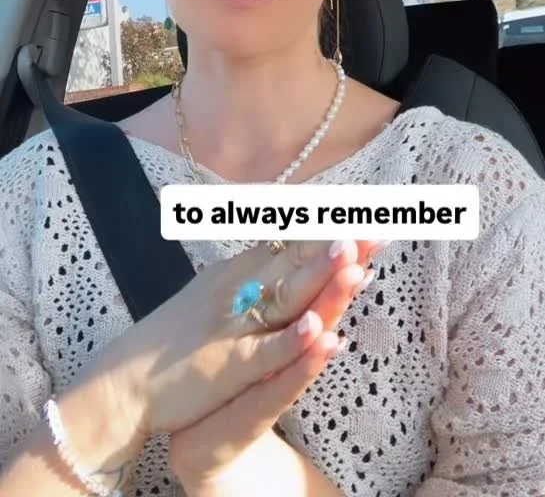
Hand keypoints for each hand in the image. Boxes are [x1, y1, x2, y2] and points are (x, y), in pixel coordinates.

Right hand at [74, 239, 374, 452]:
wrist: (123, 381)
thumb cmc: (172, 338)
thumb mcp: (216, 292)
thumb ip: (254, 271)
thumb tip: (284, 244)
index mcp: (241, 272)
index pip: (291, 239)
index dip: (329, 223)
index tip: (365, 204)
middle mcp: (242, 291)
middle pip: (298, 259)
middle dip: (341, 241)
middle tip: (380, 219)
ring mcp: (236, 326)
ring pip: (288, 296)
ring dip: (321, 274)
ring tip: (354, 251)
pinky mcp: (230, 366)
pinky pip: (267, 353)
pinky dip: (294, 341)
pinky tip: (320, 329)